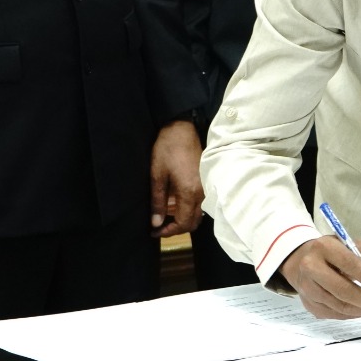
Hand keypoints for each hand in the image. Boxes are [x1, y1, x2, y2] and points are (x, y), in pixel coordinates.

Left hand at [150, 119, 203, 236]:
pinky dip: (188, 208)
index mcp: (189, 193)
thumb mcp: (157, 175)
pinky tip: (174, 202)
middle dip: (177, 228)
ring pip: (197, 213)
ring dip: (183, 218)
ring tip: (165, 214)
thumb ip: (157, 201)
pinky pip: (199, 203)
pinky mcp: (205, 181)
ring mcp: (205, 187)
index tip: (155, 232)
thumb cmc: (167, 149)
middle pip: (193, 222)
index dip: (169, 232)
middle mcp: (201, 193)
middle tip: (159, 227)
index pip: (183, 223)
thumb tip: (156, 223)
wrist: (182, 128)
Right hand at [279, 236, 360, 319]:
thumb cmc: (333, 252)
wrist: (302, 262)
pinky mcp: (308, 304)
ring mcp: (307, 289)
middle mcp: (311, 268)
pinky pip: (334, 314)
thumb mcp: (352, 243)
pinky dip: (352, 315)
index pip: (348, 264)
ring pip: (338, 306)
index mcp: (323, 247)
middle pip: (341, 290)